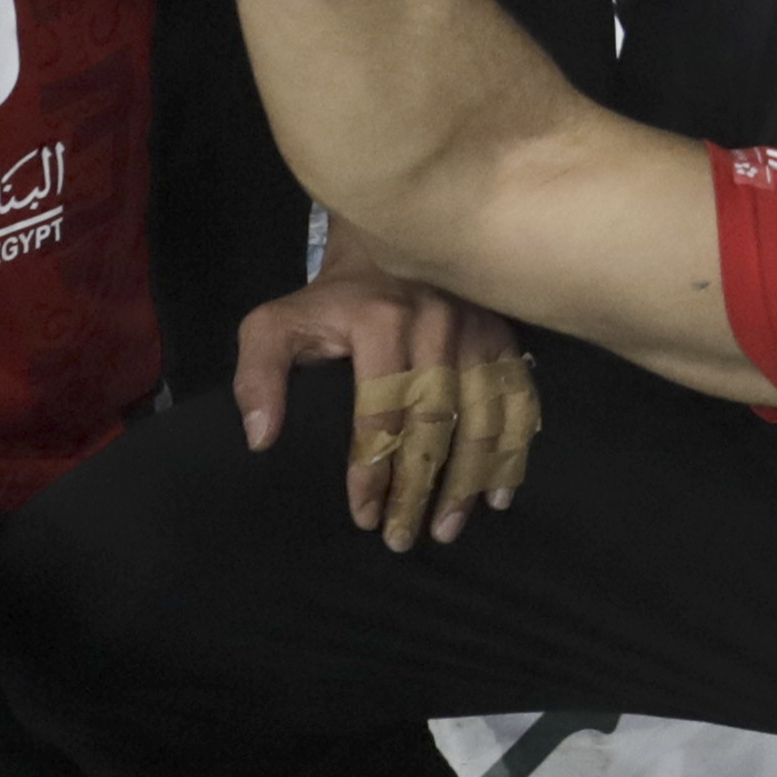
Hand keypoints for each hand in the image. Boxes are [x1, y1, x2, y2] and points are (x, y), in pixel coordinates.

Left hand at [232, 262, 538, 548]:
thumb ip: (259, 375)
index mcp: (381, 321)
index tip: (363, 516)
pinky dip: (512, 451)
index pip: (380, 411)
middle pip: (433, 423)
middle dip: (416, 488)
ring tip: (446, 529)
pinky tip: (499, 496)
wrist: (393, 237)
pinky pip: (517, 401)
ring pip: (480, 418)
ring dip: (467, 481)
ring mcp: (477, 330)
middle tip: (400, 538)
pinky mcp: (505, 337)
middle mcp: (437, 323)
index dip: (371, 470)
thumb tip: (262, 438)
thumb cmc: (331, 298)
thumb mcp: (277, 322)